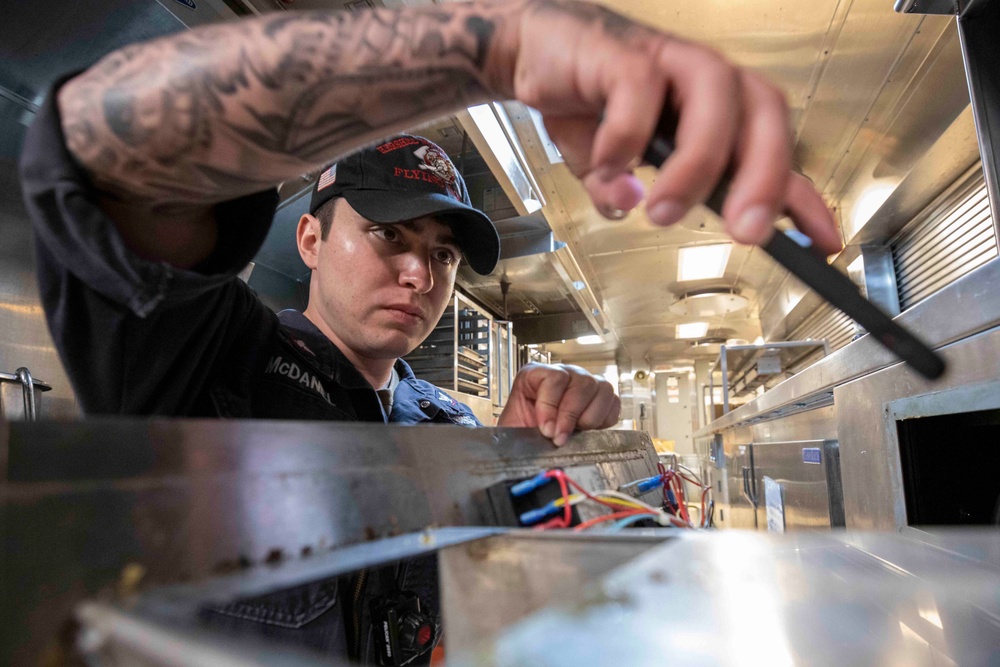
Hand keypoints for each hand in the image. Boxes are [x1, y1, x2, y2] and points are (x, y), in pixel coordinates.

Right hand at [490, 0, 840, 253]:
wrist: (534, 50)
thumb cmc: (586, 99)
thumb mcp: (614, 165)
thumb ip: (624, 191)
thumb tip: (626, 206)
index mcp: (716, 113)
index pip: (773, 154)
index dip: (802, 200)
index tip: (822, 243)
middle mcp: (705, 83)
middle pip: (764, 117)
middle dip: (764, 180)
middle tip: (745, 232)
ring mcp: (670, 61)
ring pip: (715, 100)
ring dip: (695, 165)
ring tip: (663, 211)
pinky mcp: (625, 53)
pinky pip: (639, 92)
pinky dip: (625, 138)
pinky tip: (607, 165)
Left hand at [497, 363, 620, 445]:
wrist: (529, 445)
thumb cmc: (520, 435)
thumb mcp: (512, 430)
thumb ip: (521, 427)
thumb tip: (546, 434)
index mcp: (535, 374)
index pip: (554, 377)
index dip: (550, 405)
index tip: (546, 429)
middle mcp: (564, 373)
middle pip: (582, 382)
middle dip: (571, 415)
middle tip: (560, 438)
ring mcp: (584, 383)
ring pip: (602, 389)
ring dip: (590, 417)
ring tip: (575, 433)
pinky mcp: (601, 398)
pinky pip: (614, 403)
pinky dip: (604, 420)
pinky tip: (587, 430)